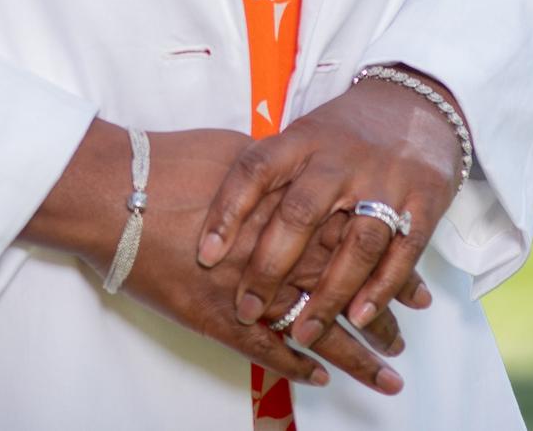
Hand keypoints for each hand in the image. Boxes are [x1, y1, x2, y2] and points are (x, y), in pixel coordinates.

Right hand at [31, 124, 431, 395]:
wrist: (117, 192)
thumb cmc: (171, 164)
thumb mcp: (240, 154)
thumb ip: (278, 174)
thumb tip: (300, 179)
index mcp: (290, 211)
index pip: (355, 245)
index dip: (388, 267)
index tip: (415, 284)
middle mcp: (281, 253)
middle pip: (345, 289)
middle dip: (382, 314)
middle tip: (411, 331)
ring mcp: (252, 290)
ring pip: (317, 328)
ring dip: (355, 354)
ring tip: (388, 375)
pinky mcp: (218, 317)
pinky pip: (266, 349)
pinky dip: (294, 365)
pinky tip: (319, 378)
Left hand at [193, 73, 464, 367]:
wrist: (418, 104)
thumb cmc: (345, 133)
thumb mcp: (304, 137)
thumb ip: (272, 175)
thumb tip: (215, 219)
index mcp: (303, 139)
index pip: (256, 169)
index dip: (227, 212)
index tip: (205, 256)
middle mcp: (341, 159)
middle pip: (301, 214)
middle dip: (270, 268)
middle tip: (247, 310)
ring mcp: (386, 181)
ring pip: (355, 244)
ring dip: (328, 294)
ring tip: (303, 333)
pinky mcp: (424, 202)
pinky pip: (402, 253)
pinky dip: (381, 289)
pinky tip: (359, 317)